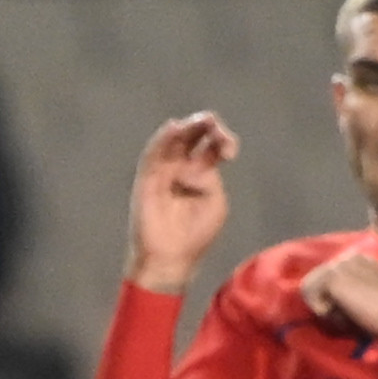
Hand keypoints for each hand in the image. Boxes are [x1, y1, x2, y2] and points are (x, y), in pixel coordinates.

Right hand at [124, 113, 237, 292]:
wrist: (171, 258)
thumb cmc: (195, 235)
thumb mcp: (215, 203)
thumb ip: (211, 179)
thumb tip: (197, 163)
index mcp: (203, 172)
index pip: (213, 145)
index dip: (224, 140)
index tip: (230, 152)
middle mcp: (183, 167)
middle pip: (194, 135)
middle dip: (207, 127)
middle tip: (215, 126)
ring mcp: (164, 170)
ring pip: (174, 139)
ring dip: (187, 126)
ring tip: (201, 120)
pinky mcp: (147, 178)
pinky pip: (153, 153)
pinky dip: (162, 139)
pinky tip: (174, 127)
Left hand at [298, 250, 377, 340]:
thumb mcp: (373, 296)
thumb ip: (354, 291)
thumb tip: (331, 300)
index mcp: (361, 259)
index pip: (329, 277)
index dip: (334, 298)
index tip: (354, 310)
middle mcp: (349, 257)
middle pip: (317, 281)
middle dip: (327, 301)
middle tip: (349, 316)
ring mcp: (341, 266)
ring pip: (313, 289)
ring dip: (326, 307)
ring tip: (348, 316)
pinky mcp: (334, 279)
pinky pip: (312, 300)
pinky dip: (325, 314)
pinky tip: (345, 317)